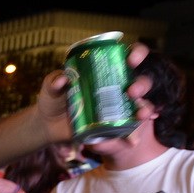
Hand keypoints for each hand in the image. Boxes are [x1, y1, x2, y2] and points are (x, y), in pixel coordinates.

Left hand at [34, 42, 153, 143]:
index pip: (128, 57)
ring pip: (141, 104)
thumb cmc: (53, 100)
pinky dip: (134, 133)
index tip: (132, 60)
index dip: (137, 54)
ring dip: (145, 107)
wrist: (48, 125)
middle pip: (140, 81)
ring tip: (141, 115)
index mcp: (105, 72)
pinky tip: (134, 138)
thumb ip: (55, 82)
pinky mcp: (115, 125)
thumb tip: (63, 79)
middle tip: (131, 92)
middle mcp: (117, 87)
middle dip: (141, 85)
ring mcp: (118, 107)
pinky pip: (130, 127)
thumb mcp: (51, 88)